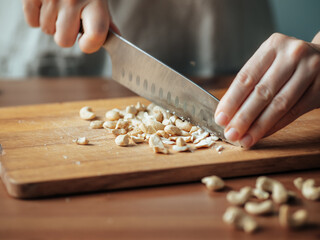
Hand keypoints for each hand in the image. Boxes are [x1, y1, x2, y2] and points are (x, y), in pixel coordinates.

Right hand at [22, 0, 118, 52]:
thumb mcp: (98, 0)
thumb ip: (105, 21)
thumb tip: (116, 37)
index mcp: (95, 3)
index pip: (96, 35)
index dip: (90, 45)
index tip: (86, 42)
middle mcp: (73, 0)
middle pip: (64, 41)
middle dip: (66, 35)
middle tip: (70, 20)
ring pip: (48, 31)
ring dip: (52, 23)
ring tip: (58, 6)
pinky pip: (32, 22)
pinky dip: (36, 17)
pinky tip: (46, 4)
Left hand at [215, 32, 319, 147]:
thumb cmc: (288, 63)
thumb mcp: (270, 62)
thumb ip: (251, 83)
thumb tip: (228, 112)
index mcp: (273, 45)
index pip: (246, 77)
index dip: (231, 100)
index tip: (220, 118)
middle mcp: (292, 55)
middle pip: (262, 92)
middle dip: (243, 117)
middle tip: (230, 134)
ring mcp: (310, 70)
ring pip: (279, 104)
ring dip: (258, 126)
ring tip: (244, 140)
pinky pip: (294, 112)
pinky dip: (275, 126)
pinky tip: (261, 135)